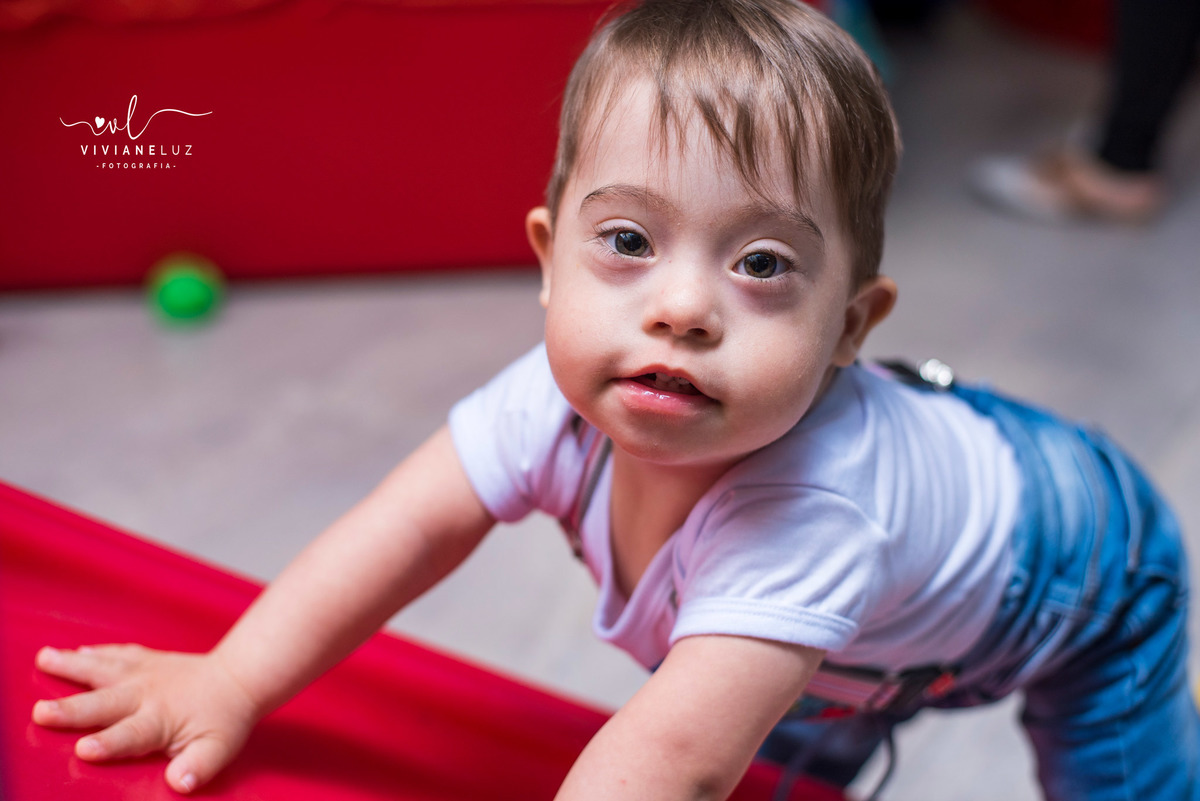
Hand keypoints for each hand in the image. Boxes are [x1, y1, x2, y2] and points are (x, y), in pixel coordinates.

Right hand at [32, 644, 260, 793]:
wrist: (239, 678)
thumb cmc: (224, 720)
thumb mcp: (218, 750)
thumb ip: (197, 767)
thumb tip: (179, 782)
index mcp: (159, 720)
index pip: (129, 736)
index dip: (107, 744)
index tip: (83, 750)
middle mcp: (146, 694)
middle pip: (104, 703)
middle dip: (72, 709)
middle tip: (41, 712)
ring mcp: (144, 672)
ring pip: (104, 668)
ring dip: (72, 666)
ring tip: (43, 659)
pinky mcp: (144, 659)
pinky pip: (116, 653)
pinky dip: (94, 652)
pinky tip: (71, 652)